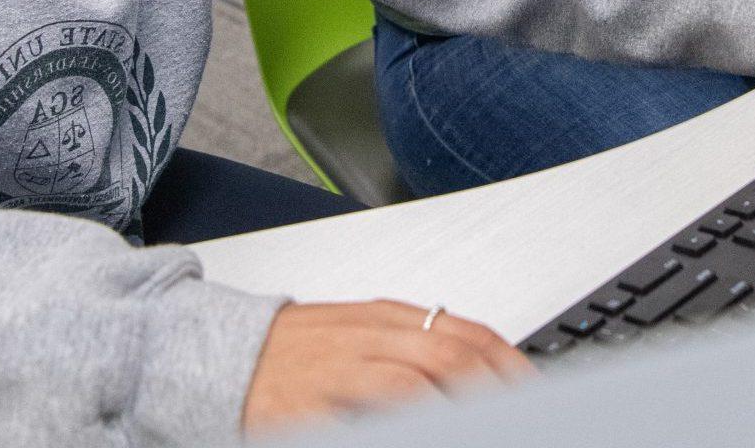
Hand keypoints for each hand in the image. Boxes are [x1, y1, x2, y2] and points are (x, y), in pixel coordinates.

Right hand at [241, 300, 530, 432]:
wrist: (217, 355)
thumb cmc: (296, 353)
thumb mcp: (363, 336)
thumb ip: (418, 349)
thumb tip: (482, 373)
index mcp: (387, 319)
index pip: (469, 336)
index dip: (511, 368)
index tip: (537, 394)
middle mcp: (367, 338)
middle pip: (450, 358)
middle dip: (495, 394)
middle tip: (523, 420)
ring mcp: (336, 373)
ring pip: (411, 386)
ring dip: (454, 412)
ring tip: (483, 428)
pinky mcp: (305, 409)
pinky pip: (360, 423)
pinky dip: (400, 428)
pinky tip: (420, 434)